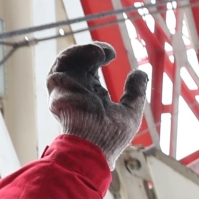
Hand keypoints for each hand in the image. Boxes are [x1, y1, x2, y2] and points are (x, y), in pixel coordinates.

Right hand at [47, 42, 149, 162]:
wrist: (94, 148)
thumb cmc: (111, 138)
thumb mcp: (130, 111)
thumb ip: (135, 92)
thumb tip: (141, 72)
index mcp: (91, 95)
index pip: (90, 67)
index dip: (99, 55)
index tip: (112, 54)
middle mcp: (76, 90)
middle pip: (78, 60)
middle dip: (92, 50)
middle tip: (108, 51)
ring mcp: (66, 90)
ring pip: (66, 60)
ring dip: (82, 50)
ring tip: (100, 52)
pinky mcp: (57, 90)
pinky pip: (60, 66)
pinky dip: (75, 55)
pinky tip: (93, 55)